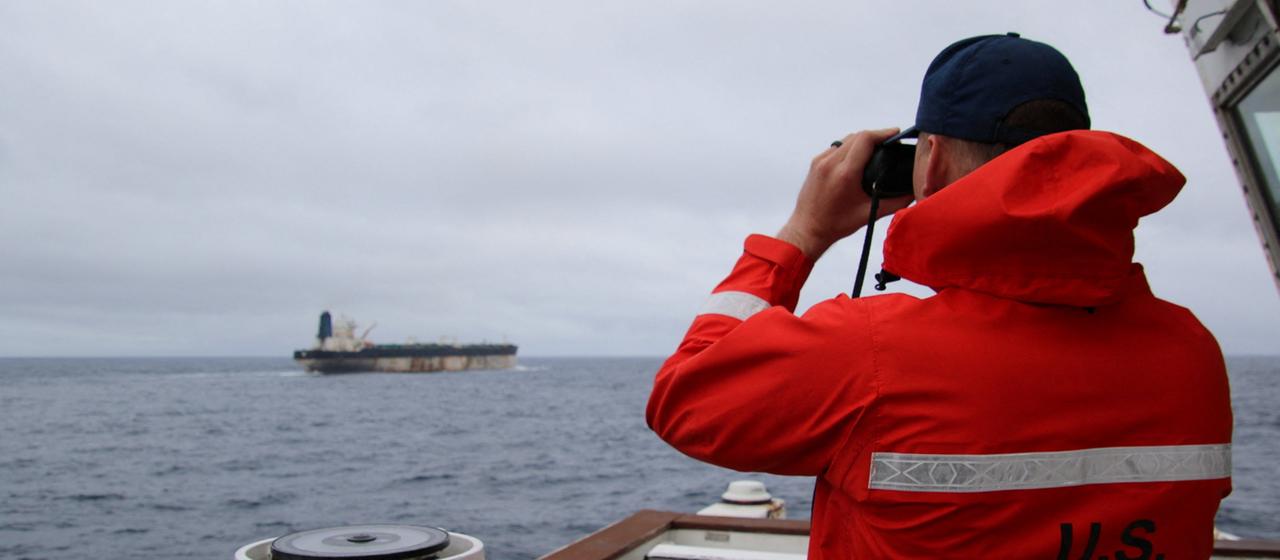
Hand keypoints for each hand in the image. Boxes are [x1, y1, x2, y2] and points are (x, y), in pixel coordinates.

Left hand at [777, 128, 913, 259]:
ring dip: (862, 140)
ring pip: (846, 139)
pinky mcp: (815, 163)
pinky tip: (857, 157)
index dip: (883, 133)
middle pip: (857, 136)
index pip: (866, 139)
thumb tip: (913, 192)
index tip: (896, 133)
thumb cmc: (836, 224)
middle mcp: (830, 163)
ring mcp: (820, 161)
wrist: (808, 229)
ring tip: (876, 148)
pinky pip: (836, 147)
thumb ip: (895, 202)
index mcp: (845, 173)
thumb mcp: (869, 214)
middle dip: (876, 136)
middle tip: (890, 143)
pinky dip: (849, 147)